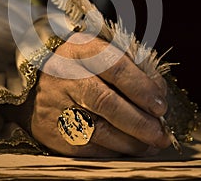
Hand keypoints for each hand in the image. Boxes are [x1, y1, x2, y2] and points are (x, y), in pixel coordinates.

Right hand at [31, 32, 170, 156]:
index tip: (160, 106)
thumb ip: (131, 66)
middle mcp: (66, 75)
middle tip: (161, 133)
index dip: (141, 88)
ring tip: (151, 143)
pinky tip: (129, 148)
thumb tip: (159, 93)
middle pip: (105, 102)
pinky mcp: (53, 131)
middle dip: (139, 122)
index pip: (115, 67)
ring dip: (130, 141)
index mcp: (82, 50)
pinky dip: (113, 151)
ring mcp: (57, 104)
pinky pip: (88, 147)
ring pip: (98, 129)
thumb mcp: (102, 52)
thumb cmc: (82, 66)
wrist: (39, 83)